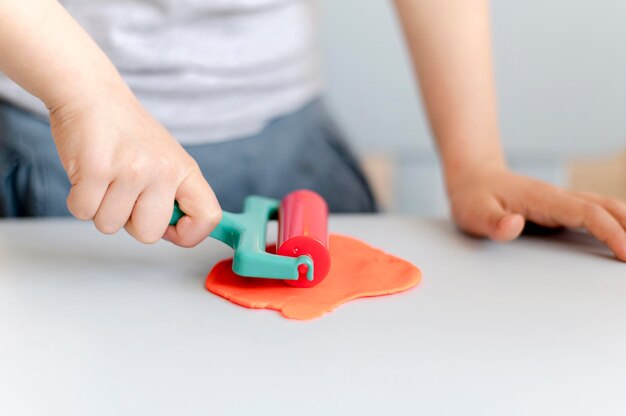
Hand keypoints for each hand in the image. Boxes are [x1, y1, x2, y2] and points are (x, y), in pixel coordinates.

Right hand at [49, 89, 220, 246]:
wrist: (92, 94)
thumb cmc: (126, 133)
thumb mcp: (166, 158)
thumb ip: (175, 194)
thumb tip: (178, 233)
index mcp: (185, 169)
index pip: (208, 217)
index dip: (189, 234)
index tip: (169, 228)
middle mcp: (163, 170)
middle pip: (149, 234)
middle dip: (129, 222)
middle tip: (123, 191)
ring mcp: (132, 170)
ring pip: (110, 225)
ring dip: (100, 208)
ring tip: (105, 176)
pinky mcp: (96, 170)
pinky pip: (83, 212)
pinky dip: (78, 199)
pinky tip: (87, 173)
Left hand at [446, 166, 625, 260]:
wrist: (472, 176)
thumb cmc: (472, 195)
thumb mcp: (472, 213)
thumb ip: (491, 222)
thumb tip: (513, 225)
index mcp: (543, 199)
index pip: (587, 213)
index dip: (611, 232)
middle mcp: (558, 197)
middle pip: (608, 207)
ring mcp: (561, 202)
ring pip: (606, 207)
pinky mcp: (560, 209)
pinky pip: (596, 214)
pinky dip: (616, 223)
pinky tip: (623, 237)